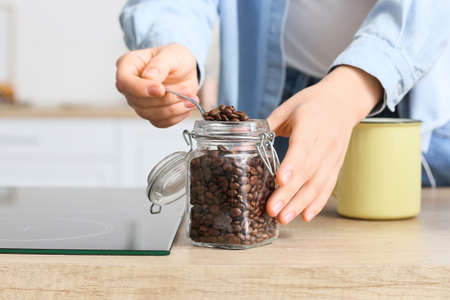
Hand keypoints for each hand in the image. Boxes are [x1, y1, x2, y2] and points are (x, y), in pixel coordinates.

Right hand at [115, 43, 198, 127]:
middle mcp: (130, 86)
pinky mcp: (152, 114)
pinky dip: (176, 116)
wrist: (186, 71)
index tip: (161, 89)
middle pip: (138, 102)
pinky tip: (187, 105)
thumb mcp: (172, 54)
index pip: (125, 82)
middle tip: (186, 90)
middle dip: (165, 99)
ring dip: (173, 108)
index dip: (141, 89)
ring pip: (150, 114)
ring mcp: (139, 102)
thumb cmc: (175, 58)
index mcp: (128, 66)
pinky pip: (161, 122)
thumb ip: (159, 65)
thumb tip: (148, 78)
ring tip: (190, 97)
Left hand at [266, 65, 381, 223]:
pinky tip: (305, 216)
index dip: (292, 164)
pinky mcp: (336, 165)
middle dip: (290, 193)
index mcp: (310, 122)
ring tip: (284, 218)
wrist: (343, 101)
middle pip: (308, 170)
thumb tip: (238, 145)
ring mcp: (333, 155)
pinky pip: (328, 187)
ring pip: (318, 183)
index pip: (302, 146)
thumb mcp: (287, 109)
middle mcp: (325, 141)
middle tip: (272, 210)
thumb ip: (265, 128)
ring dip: (301, 203)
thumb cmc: (310, 105)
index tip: (280, 180)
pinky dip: (317, 203)